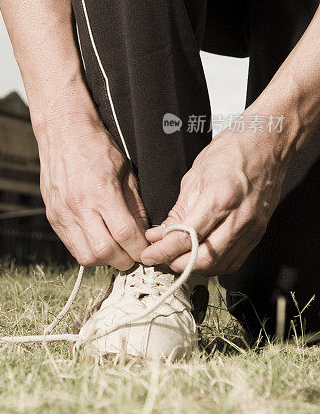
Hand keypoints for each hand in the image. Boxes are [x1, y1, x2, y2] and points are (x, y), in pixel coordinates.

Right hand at [37, 111, 148, 269]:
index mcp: (101, 191)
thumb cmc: (96, 146)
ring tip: (116, 249)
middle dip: (125, 259)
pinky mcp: (53, 216)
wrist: (62, 131)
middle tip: (133, 253)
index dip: (140, 249)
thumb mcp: (125, 171)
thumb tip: (145, 233)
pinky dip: (88, 249)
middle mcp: (79, 205)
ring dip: (105, 259)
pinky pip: (71, 245)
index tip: (148, 250)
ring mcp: (62, 212)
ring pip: (86, 256)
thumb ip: (135, 205)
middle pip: (105, 252)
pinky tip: (98, 239)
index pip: (125, 234)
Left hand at [141, 127, 287, 275]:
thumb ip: (177, 212)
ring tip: (177, 257)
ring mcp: (252, 228)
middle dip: (177, 263)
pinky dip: (214, 265)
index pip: (186, 237)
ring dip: (194, 267)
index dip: (163, 251)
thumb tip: (159, 235)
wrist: (265, 146)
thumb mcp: (194, 178)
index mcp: (220, 198)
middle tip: (161, 258)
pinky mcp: (258, 234)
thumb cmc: (230, 154)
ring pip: (220, 265)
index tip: (149, 255)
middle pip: (205, 258)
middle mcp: (239, 217)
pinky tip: (200, 257)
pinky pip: (234, 261)